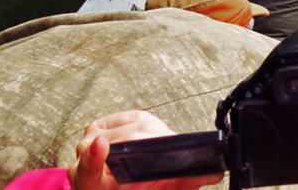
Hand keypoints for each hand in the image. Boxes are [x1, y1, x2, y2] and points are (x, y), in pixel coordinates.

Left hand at [67, 110, 221, 189]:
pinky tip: (155, 132)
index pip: (87, 171)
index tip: (101, 145)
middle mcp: (83, 163)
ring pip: (128, 124)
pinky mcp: (98, 127)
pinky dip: (146, 122)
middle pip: (121, 142)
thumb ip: (184, 182)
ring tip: (164, 144)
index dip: (94, 158)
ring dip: (152, 131)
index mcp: (92, 186)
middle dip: (152, 142)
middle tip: (171, 149)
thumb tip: (213, 171)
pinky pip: (128, 116)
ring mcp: (88, 143)